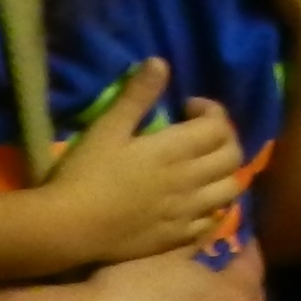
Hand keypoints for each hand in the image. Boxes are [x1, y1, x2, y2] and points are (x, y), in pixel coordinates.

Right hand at [41, 60, 246, 266]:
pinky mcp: (178, 238)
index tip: (187, 108)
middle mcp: (190, 180)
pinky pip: (213, 222)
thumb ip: (137, 96)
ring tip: (204, 168)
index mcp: (175, 150)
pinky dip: (214, 207)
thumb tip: (160, 62)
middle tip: (201, 135)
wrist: (68, 228)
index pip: (219, 125)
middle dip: (224, 138)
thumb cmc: (84, 175)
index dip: (212, 110)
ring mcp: (187, 212)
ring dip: (225, 173)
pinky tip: (197, 202)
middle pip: (232, 155)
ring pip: (230, 189)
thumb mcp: (107, 128)